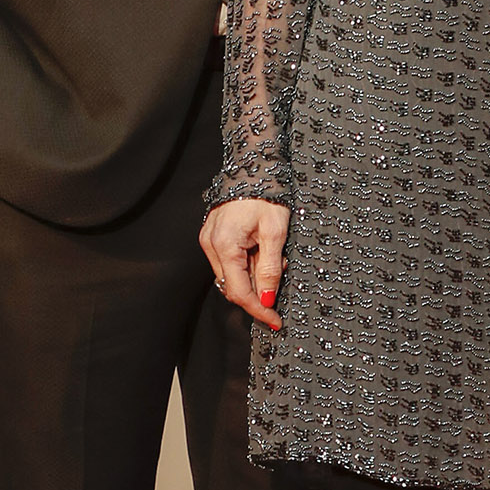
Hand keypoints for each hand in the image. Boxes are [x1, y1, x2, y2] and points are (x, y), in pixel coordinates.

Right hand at [201, 197, 288, 330]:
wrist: (253, 168)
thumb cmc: (266, 196)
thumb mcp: (276, 233)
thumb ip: (270, 269)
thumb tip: (267, 299)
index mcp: (225, 246)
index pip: (240, 292)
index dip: (258, 310)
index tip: (275, 321)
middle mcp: (210, 245)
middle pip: (233, 286)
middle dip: (259, 291)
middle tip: (281, 278)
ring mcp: (209, 240)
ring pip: (231, 275)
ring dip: (254, 276)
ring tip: (274, 258)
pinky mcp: (212, 236)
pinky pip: (228, 261)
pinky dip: (247, 264)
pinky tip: (262, 251)